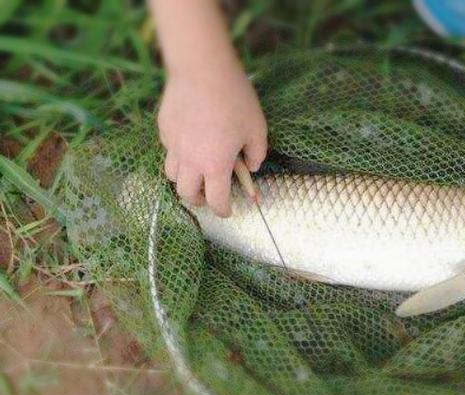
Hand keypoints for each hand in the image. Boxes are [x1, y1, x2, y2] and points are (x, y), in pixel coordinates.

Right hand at [158, 67, 266, 216]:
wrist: (202, 69)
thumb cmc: (235, 99)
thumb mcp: (257, 129)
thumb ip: (257, 154)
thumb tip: (252, 168)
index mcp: (215, 165)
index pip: (216, 201)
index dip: (223, 210)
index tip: (228, 211)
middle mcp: (190, 160)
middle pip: (187, 195)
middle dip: (199, 200)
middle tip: (210, 195)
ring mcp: (173, 144)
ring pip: (172, 175)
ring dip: (185, 180)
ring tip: (196, 172)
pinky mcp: (163, 129)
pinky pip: (168, 150)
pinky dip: (178, 155)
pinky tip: (189, 142)